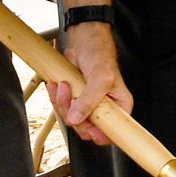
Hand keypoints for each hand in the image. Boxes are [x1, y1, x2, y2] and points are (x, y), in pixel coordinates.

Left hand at [51, 18, 130, 146]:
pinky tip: (58, 85)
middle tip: (72, 95)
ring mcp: (87, 106)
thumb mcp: (100, 78)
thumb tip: (76, 119)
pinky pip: (61, 109)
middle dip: (74, 113)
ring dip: (62, 102)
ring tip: (64, 85)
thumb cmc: (100, 55)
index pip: (112, 132)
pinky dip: (56, 98)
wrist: (83, 42)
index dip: (99, 134)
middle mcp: (104, 109)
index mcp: (119, 106)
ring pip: (71, 119)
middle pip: (87, 128)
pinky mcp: (73, 101)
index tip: (87, 127)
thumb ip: (90, 100)